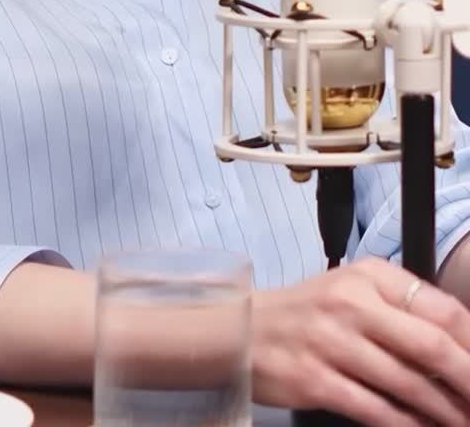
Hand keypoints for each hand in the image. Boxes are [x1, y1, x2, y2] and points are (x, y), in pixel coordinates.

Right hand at [250, 257, 469, 426]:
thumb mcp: (353, 290)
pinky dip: (407, 426)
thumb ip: (401, 309)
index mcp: (369, 276)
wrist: (241, 328)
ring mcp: (332, 342)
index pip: (440, 308)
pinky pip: (375, 410)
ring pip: (408, 384)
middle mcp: (352, 303)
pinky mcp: (315, 380)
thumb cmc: (308, 313)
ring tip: (462, 422)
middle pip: (430, 345)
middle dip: (468, 380)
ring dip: (444, 412)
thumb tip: (459, 345)